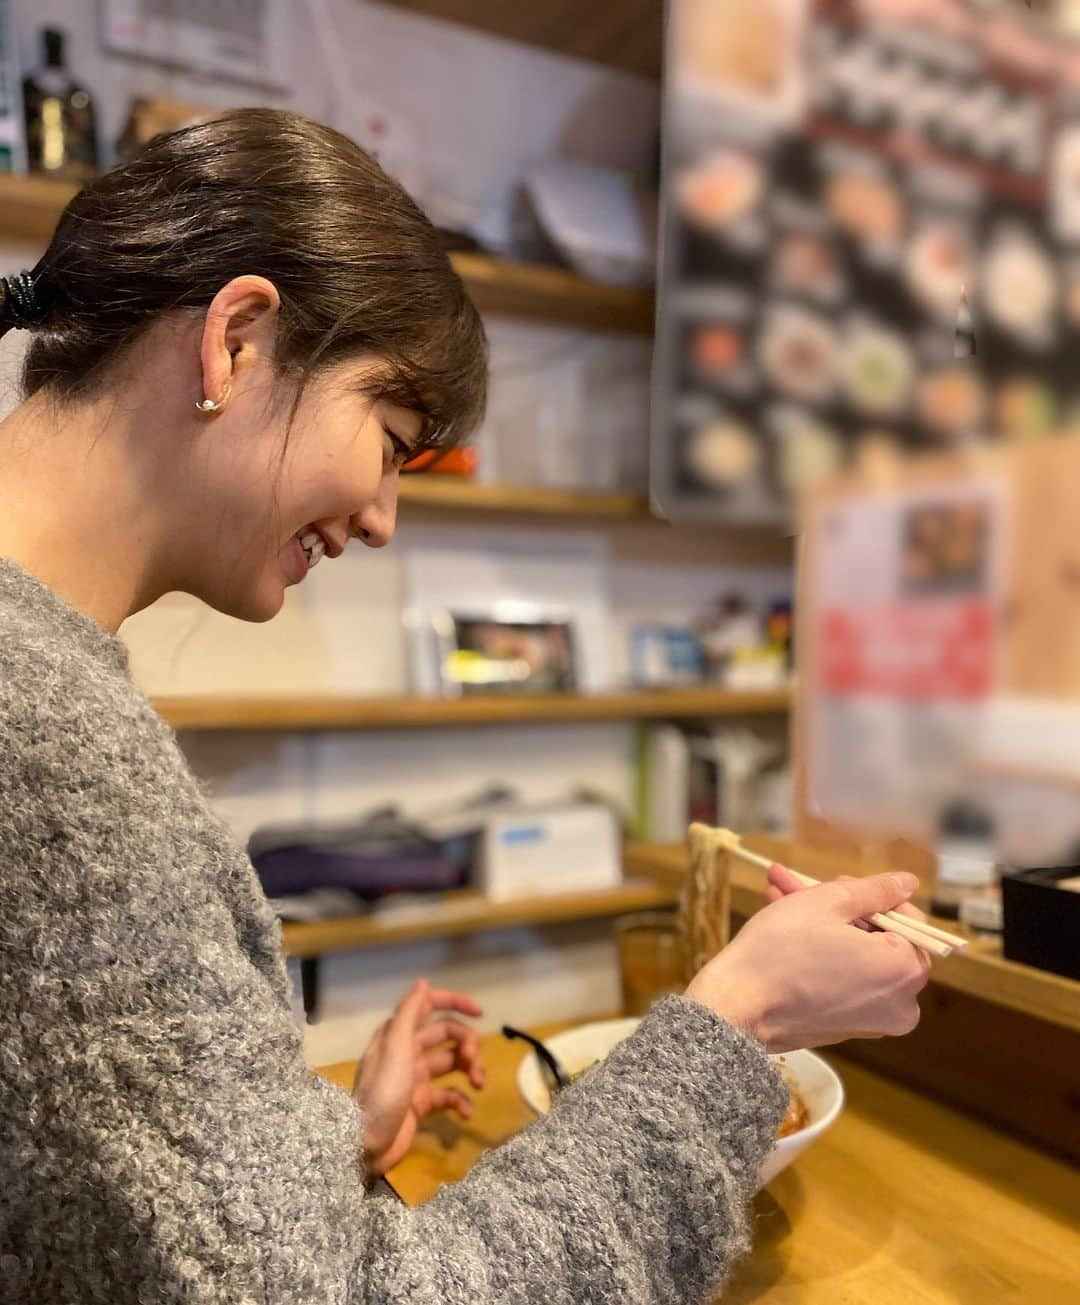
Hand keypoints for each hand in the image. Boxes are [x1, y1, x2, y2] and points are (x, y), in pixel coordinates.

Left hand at [352, 978, 485, 1178]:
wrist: (365, 1144)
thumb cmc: (381, 1091)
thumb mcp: (394, 1047)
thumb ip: (409, 1013)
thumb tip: (422, 982)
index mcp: (399, 1035)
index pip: (429, 1007)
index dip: (454, 1003)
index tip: (480, 1012)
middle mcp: (408, 1052)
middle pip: (447, 1035)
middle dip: (466, 1043)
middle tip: (473, 1062)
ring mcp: (416, 1079)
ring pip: (452, 1064)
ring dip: (470, 1070)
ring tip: (478, 1085)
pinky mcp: (421, 1105)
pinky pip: (448, 1095)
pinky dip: (461, 1101)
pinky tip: (466, 1112)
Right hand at [684, 867, 931, 1052]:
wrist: (737, 1009)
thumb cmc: (782, 951)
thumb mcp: (828, 903)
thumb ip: (875, 890)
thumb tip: (908, 882)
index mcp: (904, 970)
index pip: (908, 920)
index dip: (871, 895)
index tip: (835, 883)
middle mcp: (900, 1003)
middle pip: (877, 937)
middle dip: (837, 907)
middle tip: (798, 884)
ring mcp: (873, 1022)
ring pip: (854, 956)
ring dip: (820, 924)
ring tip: (777, 895)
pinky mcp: (845, 1028)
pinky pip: (843, 980)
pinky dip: (820, 954)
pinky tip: (782, 925)